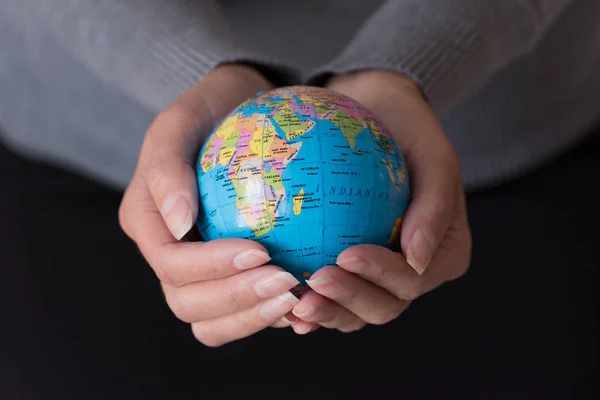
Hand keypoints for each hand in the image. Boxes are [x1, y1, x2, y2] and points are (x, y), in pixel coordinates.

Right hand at [119, 64, 301, 346]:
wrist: (236, 111)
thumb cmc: (210, 109)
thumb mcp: (181, 120)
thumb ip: (167, 167)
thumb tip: (179, 222)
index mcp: (147, 222)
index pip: (172, 263)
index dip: (212, 267)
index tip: (260, 251)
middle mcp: (168, 254)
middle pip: (188, 303)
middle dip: (236, 301)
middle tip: (286, 283)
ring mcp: (196, 270)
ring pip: (211, 321)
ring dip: (253, 317)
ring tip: (296, 300)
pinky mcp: (227, 275)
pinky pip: (242, 311)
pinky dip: (269, 316)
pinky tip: (306, 303)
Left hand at [289, 70, 471, 333]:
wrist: (377, 110)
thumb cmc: (408, 128)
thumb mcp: (433, 155)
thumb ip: (435, 205)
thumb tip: (415, 259)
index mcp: (443, 254)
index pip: (413, 279)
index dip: (381, 276)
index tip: (345, 254)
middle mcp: (412, 272)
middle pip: (384, 305)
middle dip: (349, 301)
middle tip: (314, 282)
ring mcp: (379, 276)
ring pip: (354, 312)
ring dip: (326, 311)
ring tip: (295, 302)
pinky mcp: (349, 271)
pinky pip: (328, 295)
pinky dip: (309, 301)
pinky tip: (282, 301)